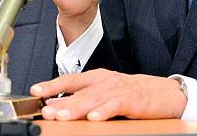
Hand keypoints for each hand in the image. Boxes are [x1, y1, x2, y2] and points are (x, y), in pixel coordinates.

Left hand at [30, 69, 186, 120]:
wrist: (161, 92)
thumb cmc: (129, 93)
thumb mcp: (101, 92)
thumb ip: (78, 97)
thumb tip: (53, 104)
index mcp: (95, 78)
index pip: (68, 80)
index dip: (51, 85)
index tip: (35, 91)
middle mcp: (103, 81)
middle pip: (78, 92)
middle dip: (61, 102)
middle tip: (47, 111)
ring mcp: (117, 90)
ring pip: (93, 99)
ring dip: (77, 108)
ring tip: (64, 117)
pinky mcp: (131, 100)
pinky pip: (115, 106)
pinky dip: (104, 111)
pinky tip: (94, 118)